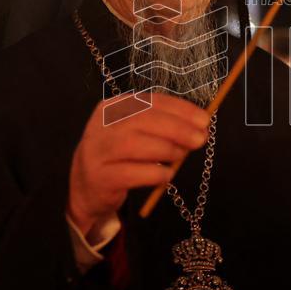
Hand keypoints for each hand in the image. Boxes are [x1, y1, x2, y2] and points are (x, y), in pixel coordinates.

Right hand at [68, 92, 209, 233]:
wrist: (86, 187)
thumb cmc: (119, 156)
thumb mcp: (135, 133)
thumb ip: (161, 126)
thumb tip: (199, 125)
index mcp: (112, 107)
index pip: (149, 101)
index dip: (180, 109)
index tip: (204, 119)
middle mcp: (101, 125)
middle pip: (142, 120)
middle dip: (177, 128)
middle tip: (200, 139)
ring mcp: (98, 151)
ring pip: (135, 144)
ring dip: (166, 149)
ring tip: (180, 156)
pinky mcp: (101, 177)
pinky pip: (132, 173)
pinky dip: (155, 173)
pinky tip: (166, 175)